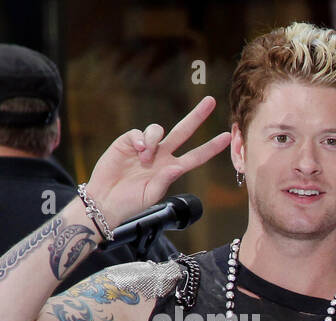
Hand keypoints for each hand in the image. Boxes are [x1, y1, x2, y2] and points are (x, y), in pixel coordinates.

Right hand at [85, 95, 230, 230]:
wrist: (106, 200)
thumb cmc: (131, 202)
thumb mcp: (152, 195)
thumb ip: (165, 181)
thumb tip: (177, 167)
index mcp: (172, 169)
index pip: (196, 156)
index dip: (211, 147)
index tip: (227, 136)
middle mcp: (162, 156)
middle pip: (183, 132)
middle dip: (196, 116)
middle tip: (211, 101)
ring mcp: (146, 148)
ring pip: (158, 130)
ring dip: (154, 141)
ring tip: (144, 159)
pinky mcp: (127, 143)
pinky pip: (138, 133)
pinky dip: (141, 139)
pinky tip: (138, 151)